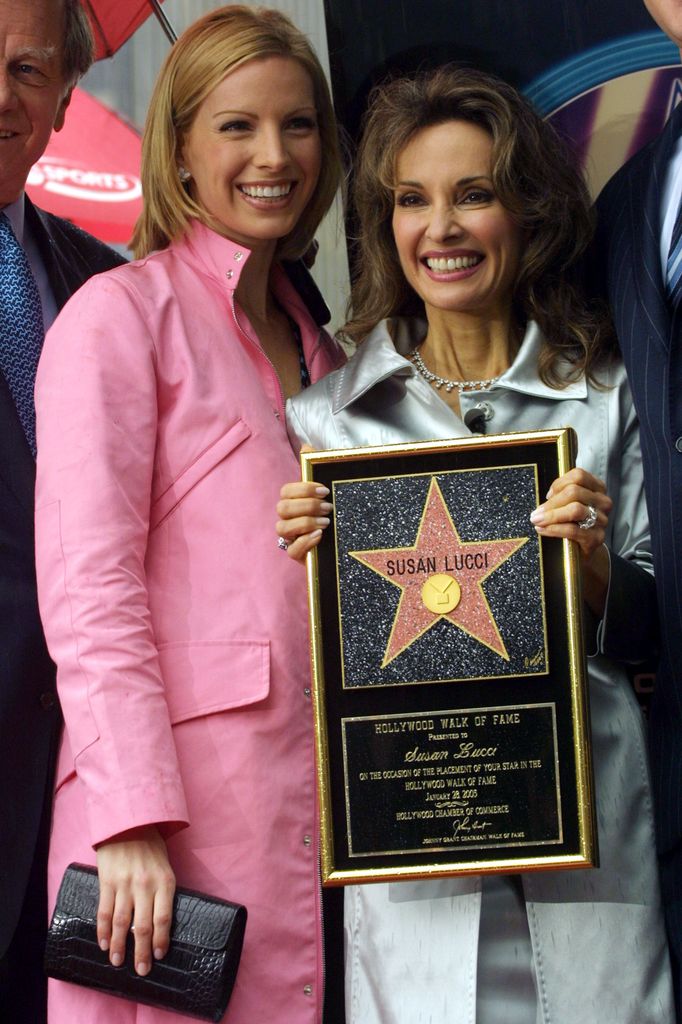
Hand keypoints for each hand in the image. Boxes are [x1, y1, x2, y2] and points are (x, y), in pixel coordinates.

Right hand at [96, 824, 174, 975]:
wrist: (128, 822)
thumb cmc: (150, 845)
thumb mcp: (164, 866)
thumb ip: (162, 891)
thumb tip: (159, 922)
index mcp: (164, 881)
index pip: (163, 918)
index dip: (160, 940)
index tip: (158, 956)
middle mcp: (144, 885)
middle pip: (141, 927)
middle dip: (140, 952)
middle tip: (140, 970)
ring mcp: (124, 884)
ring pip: (120, 923)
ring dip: (118, 946)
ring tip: (117, 962)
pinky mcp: (107, 882)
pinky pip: (103, 911)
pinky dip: (102, 930)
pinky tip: (102, 943)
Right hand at [276, 480, 332, 562]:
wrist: (341, 548)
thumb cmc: (336, 522)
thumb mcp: (331, 506)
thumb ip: (326, 496)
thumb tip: (330, 486)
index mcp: (293, 504)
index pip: (286, 491)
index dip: (304, 489)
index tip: (325, 492)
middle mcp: (287, 520)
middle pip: (282, 508)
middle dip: (307, 506)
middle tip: (328, 508)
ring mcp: (290, 538)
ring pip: (282, 528)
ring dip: (305, 522)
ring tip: (326, 522)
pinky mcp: (296, 554)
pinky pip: (292, 550)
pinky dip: (305, 541)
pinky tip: (320, 536)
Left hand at [530, 467, 611, 615]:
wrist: (581, 552)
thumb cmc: (572, 524)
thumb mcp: (568, 505)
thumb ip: (561, 495)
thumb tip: (549, 495)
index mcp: (597, 488)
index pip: (578, 475)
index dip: (559, 483)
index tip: (548, 495)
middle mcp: (603, 502)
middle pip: (574, 492)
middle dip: (551, 503)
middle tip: (536, 513)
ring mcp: (602, 520)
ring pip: (575, 510)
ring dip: (551, 515)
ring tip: (536, 520)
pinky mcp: (596, 538)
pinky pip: (572, 530)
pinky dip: (553, 529)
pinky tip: (542, 530)